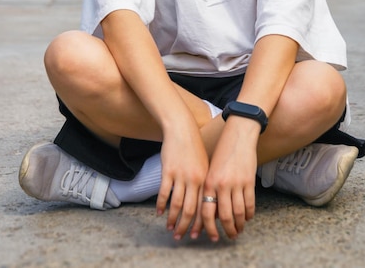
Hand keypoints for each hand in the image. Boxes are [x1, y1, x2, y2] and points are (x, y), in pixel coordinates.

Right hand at [156, 121, 208, 239]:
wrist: (181, 128)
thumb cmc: (193, 146)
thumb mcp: (204, 164)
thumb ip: (203, 182)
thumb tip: (203, 202)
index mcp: (205, 179)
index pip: (204, 207)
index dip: (201, 223)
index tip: (198, 234)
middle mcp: (195, 179)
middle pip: (191, 210)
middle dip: (186, 226)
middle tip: (181, 236)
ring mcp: (181, 175)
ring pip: (177, 204)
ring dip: (172, 219)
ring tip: (169, 228)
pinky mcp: (168, 171)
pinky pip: (164, 192)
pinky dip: (161, 205)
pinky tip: (159, 212)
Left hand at [192, 117, 258, 241]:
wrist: (238, 133)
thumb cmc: (222, 151)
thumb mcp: (211, 168)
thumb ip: (210, 189)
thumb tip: (211, 213)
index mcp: (208, 182)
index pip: (206, 212)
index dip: (208, 228)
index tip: (210, 237)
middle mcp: (220, 185)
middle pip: (223, 216)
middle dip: (226, 230)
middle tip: (229, 237)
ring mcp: (236, 183)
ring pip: (238, 213)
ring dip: (239, 225)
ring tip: (239, 230)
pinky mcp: (249, 181)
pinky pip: (249, 204)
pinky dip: (249, 214)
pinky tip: (248, 218)